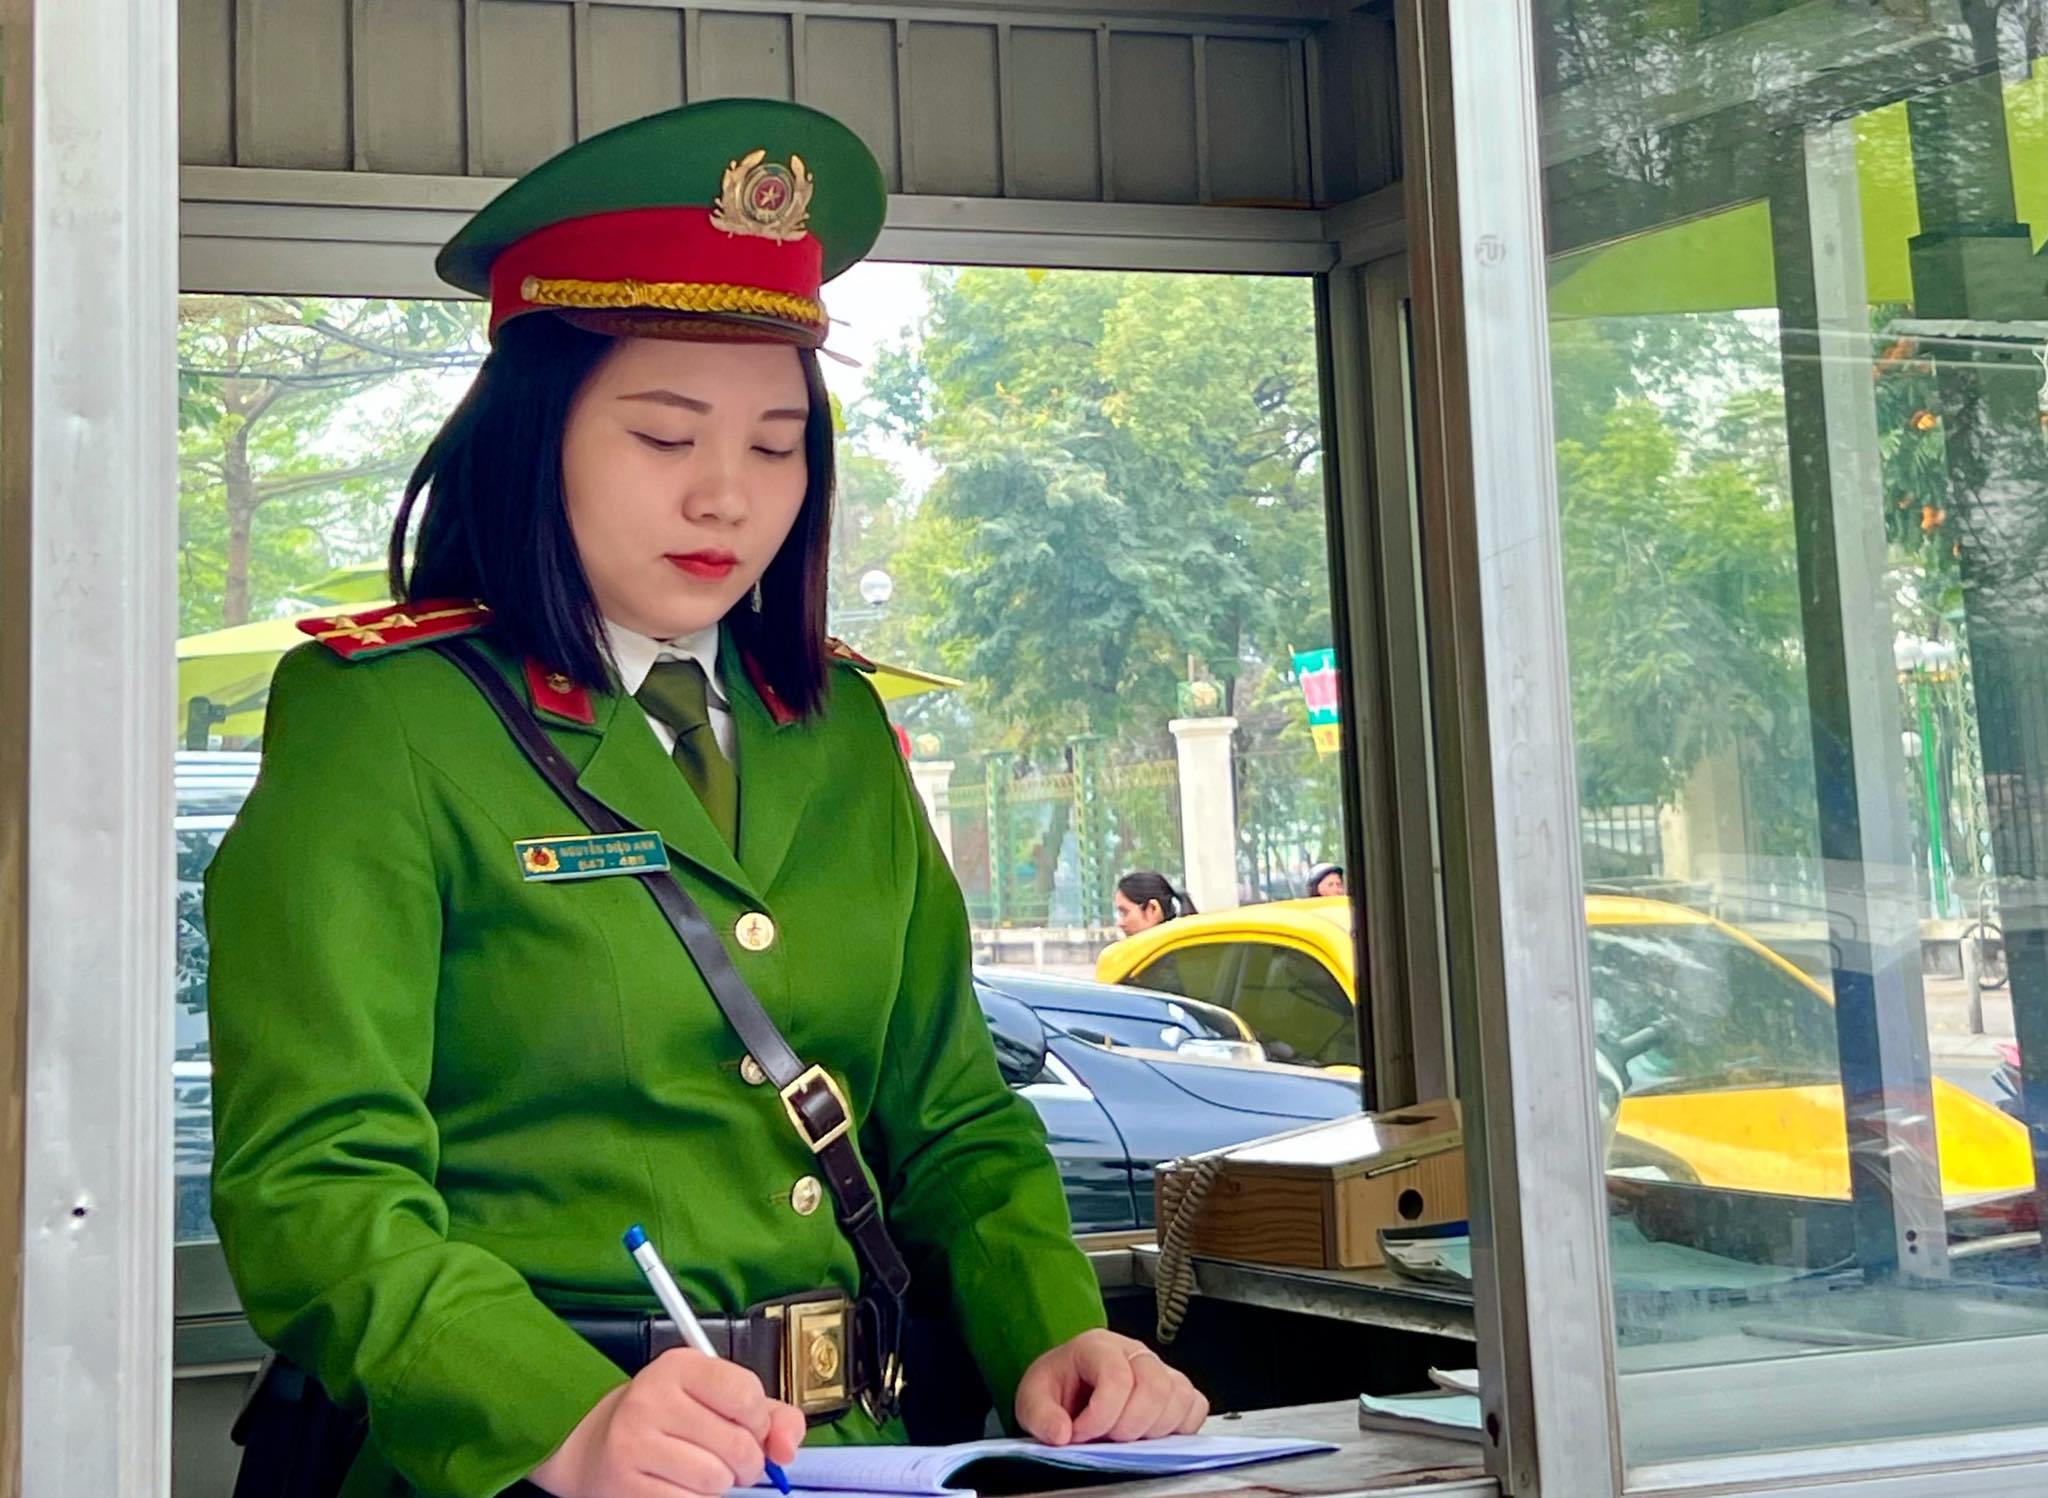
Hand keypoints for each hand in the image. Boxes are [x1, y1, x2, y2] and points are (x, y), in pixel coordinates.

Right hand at [529, 1348, 805, 1497]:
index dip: (760, 1422)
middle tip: (733, 1462)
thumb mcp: (718, 1400)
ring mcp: (635, 1441)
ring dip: (721, 1485)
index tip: (752, 1429)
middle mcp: (653, 1397)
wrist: (598, 1446)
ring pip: (715, 1479)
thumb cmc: (670, 1420)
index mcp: (681, 1366)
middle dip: (747, 1463)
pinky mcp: (626, 1483)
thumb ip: (769, 1416)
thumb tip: (787, 1447)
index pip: (746, 1394)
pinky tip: (682, 1487)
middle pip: (737, 1444)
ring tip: (704, 1473)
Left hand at [1013, 1329, 1207, 1445]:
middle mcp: (1134, 1352)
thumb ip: (1040, 1415)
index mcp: (1098, 1346)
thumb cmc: (1058, 1387)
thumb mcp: (1032, 1398)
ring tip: (1125, 1436)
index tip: (1081, 1434)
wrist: (1069, 1387)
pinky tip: (1151, 1433)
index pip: (1116, 1377)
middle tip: (1106, 1439)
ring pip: (1178, 1397)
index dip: (1101, 1416)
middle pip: (1154, 1387)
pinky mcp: (1176, 1389)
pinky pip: (1195, 1406)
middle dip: (1129, 1425)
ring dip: (1153, 1429)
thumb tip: (1061, 1434)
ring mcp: (1159, 1369)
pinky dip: (1180, 1427)